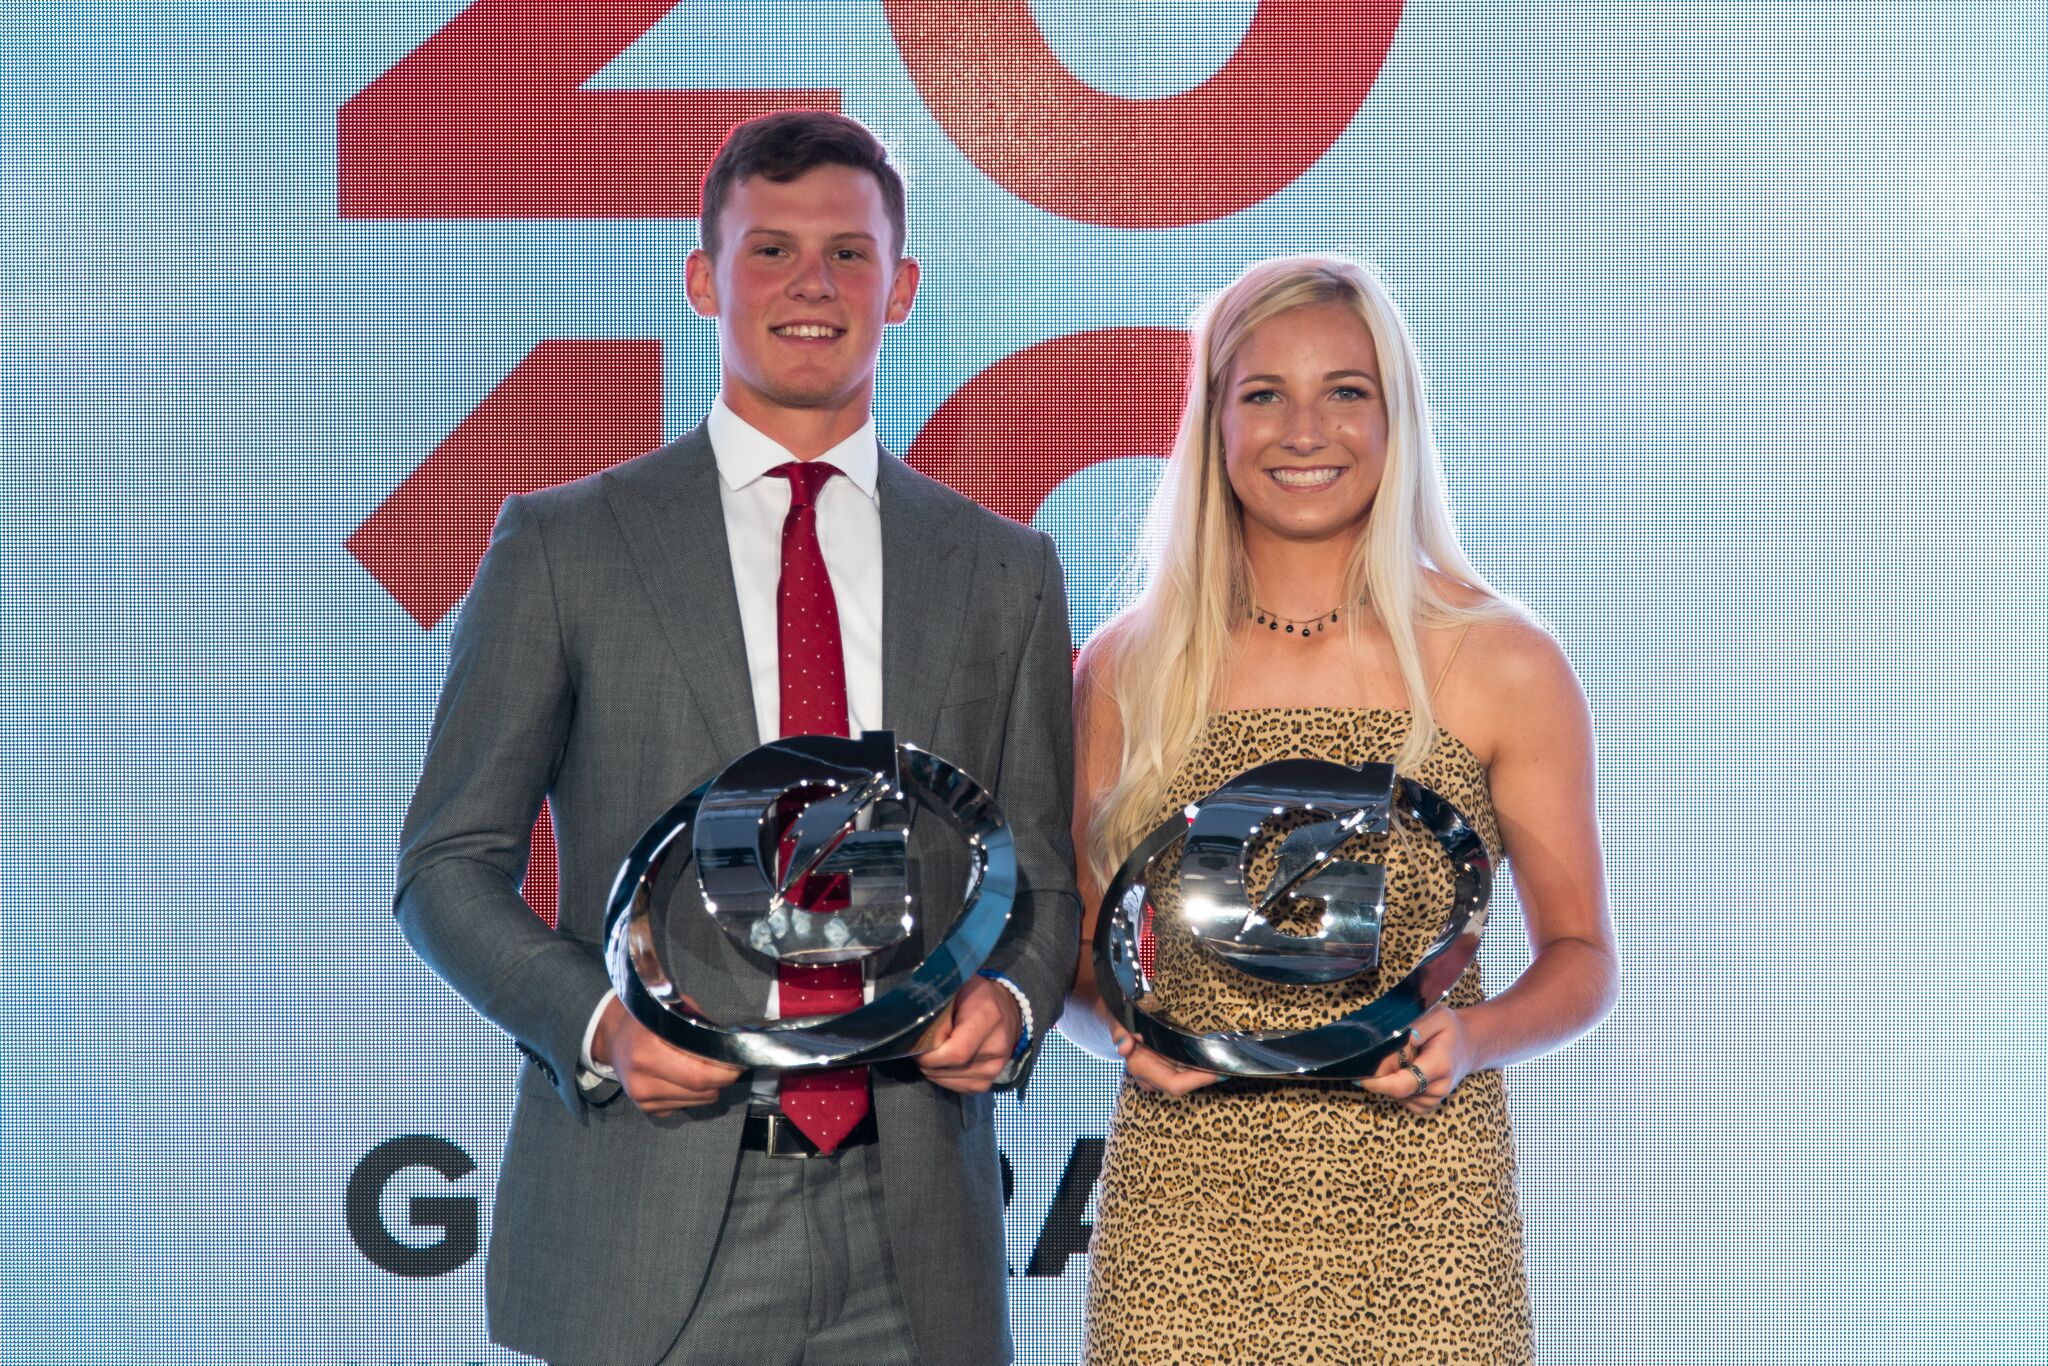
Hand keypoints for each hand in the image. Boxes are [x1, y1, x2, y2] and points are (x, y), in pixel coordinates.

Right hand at [592, 997, 744, 1115]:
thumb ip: (701, 1026)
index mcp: (647, 1050)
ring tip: (700, 1066)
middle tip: (729, 1064)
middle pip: (702, 1090)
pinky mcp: (647, 1109)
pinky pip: (686, 1106)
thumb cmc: (647, 1019)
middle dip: (723, 1078)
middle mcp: (642, 1079)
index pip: (699, 1073)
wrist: (614, 1037)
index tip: (738, 1061)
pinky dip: (693, 1094)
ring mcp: (642, 1098)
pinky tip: (682, 1077)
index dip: (725, 1070)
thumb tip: (731, 1044)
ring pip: (698, 1101)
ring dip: (709, 1087)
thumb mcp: (674, 1010)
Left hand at [917, 977, 1022, 1093]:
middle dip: (928, 1063)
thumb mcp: (955, 992)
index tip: (916, 1049)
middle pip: (953, 1068)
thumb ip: (939, 1015)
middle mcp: (997, 1046)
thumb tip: (920, 1042)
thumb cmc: (975, 995)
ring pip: (954, 1081)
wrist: (1005, 1007)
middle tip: (918, 1051)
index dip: (932, 1056)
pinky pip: (962, 1088)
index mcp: (989, 1018)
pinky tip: (941, 1067)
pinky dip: (946, 1080)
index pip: (957, 1052)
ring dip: (935, 1072)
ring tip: (930, 1056)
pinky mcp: (992, 1079)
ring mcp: (997, 1066)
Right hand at [1112, 1024, 1221, 1096]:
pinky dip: (1201, 1065)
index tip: (1219, 1071)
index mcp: (1141, 1067)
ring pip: (1190, 1079)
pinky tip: (1214, 1056)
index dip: (1198, 1081)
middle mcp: (1152, 1076)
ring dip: (1207, 1070)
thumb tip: (1124, 1046)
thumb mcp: (1119, 1018)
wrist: (1119, 1016)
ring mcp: (1160, 1073)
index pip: (1174, 1084)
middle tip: (1230, 1062)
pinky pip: (1188, 1071)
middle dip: (1208, 1075)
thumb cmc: (1122, 1016)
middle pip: (1187, 1084)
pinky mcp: (1168, 1066)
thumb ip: (1120, 1031)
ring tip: (1226, 1058)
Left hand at [1356, 1005, 1473, 1114]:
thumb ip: (1415, 1027)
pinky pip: (1404, 1101)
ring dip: (1391, 1080)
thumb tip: (1393, 1039)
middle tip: (1379, 1057)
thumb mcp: (1436, 1016)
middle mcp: (1438, 1087)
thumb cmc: (1449, 1028)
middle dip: (1381, 1076)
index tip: (1359, 1074)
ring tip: (1403, 1059)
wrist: (1470, 1045)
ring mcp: (1435, 1099)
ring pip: (1398, 1096)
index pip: (1401, 1084)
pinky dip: (1398, 1088)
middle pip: (1396, 1090)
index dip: (1377, 1082)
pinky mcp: (1429, 1104)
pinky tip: (1407, 1071)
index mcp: (1439, 1065)